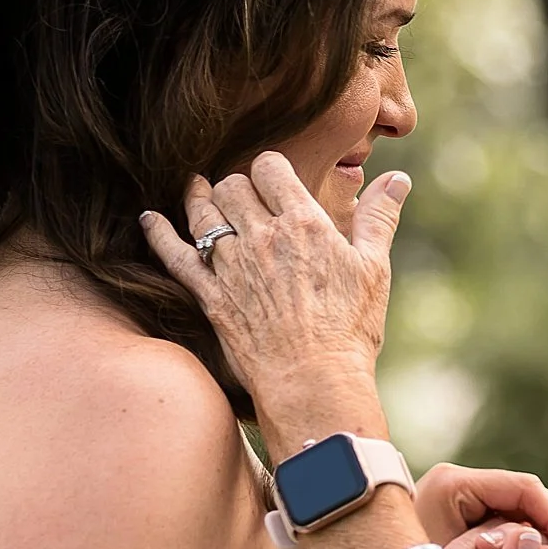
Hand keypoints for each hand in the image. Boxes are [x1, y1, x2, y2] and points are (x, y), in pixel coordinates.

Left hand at [139, 156, 407, 449]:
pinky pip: (175, 254)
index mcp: (304, 222)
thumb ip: (380, 217)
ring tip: (198, 191)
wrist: (314, 381)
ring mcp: (231, 265)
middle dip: (236, 184)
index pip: (272, 168)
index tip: (273, 177)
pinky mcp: (210, 295)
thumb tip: (397, 178)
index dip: (270, 167)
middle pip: (232, 185)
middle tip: (241, 194)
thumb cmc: (350, 329)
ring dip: (200, 197)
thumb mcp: (374, 268)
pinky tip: (150, 220)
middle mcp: (262, 236)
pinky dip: (159, 233)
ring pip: (202, 211)